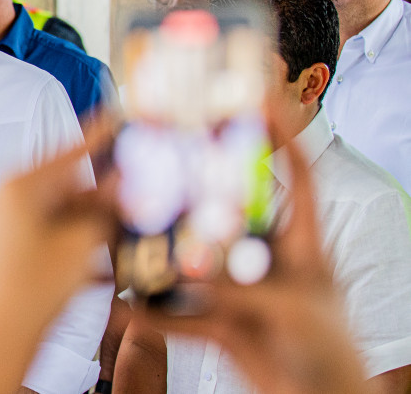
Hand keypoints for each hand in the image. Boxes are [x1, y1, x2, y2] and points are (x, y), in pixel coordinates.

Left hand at [0, 118, 118, 393]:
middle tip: (135, 194)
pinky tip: (100, 261)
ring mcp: (1, 223)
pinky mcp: (5, 246)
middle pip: (66, 184)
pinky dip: (74, 241)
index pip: (69, 151)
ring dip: (92, 222)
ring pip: (60, 211)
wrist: (1, 339)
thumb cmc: (30, 294)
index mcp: (17, 186)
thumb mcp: (83, 244)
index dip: (99, 135)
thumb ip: (106, 209)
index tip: (116, 116)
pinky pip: (48, 232)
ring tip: (122, 233)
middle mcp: (4, 199)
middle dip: (102, 196)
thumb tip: (124, 184)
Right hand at [134, 140, 372, 393]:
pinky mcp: (220, 325)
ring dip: (162, 251)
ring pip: (193, 261)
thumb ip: (244, 287)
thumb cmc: (332, 356)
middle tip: (162, 160)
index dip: (281, 137)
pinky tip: (124, 303)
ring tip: (130, 229)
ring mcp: (241, 291)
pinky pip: (176, 314)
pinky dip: (149, 311)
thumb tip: (194, 273)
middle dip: (195, 188)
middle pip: (226, 212)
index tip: (256, 101)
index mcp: (302, 244)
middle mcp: (266, 260)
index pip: (295, 176)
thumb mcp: (295, 312)